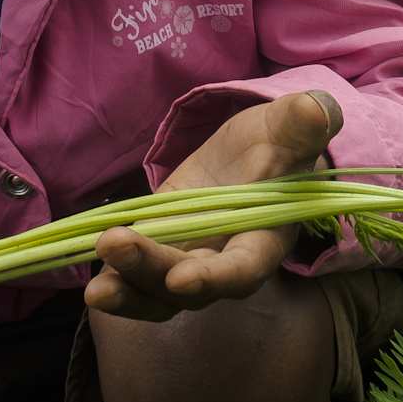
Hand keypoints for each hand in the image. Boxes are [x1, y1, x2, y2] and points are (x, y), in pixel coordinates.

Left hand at [84, 88, 343, 323]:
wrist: (258, 153)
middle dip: (152, 272)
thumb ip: (303, 124)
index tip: (183, 278)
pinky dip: (114, 281)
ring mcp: (189, 260)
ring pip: (157, 291)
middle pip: (189, 286)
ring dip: (127, 289)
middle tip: (115, 246)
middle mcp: (225, 262)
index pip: (243, 269)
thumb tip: (314, 110)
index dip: (216, 278)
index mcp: (265, 238)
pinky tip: (88, 280)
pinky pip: (136, 275)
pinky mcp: (159, 246)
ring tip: (95, 288)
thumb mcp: (291, 126)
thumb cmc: (282, 144)